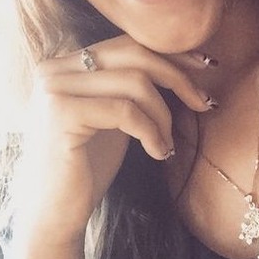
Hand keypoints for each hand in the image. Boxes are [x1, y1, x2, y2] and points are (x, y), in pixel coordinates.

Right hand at [9, 34, 214, 250]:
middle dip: (177, 77)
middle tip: (204, 102)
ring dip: (163, 115)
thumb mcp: (114, 115)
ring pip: (135, 83)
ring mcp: (54, 89)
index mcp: (66, 64)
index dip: (170, 53)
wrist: (55, 214)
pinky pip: (126, 111)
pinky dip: (152, 132)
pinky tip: (159, 153)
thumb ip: (132, 86)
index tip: (204, 66)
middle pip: (134, 55)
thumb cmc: (88, 165)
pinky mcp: (61, 114)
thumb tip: (183, 63)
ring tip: (168, 144)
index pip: (127, 44)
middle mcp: (55, 69)